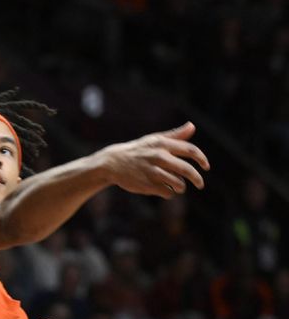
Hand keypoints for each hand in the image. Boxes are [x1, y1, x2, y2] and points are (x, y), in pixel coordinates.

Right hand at [96, 122, 210, 198]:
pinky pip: (168, 192)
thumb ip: (175, 135)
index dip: (202, 159)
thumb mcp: (154, 140)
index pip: (190, 150)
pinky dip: (169, 193)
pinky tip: (163, 189)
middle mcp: (158, 156)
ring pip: (179, 184)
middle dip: (197, 179)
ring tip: (175, 186)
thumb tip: (192, 126)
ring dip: (180, 187)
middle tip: (200, 184)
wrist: (113, 162)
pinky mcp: (147, 184)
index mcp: (162, 144)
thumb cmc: (138, 150)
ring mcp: (152, 171)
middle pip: (187, 170)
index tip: (206, 167)